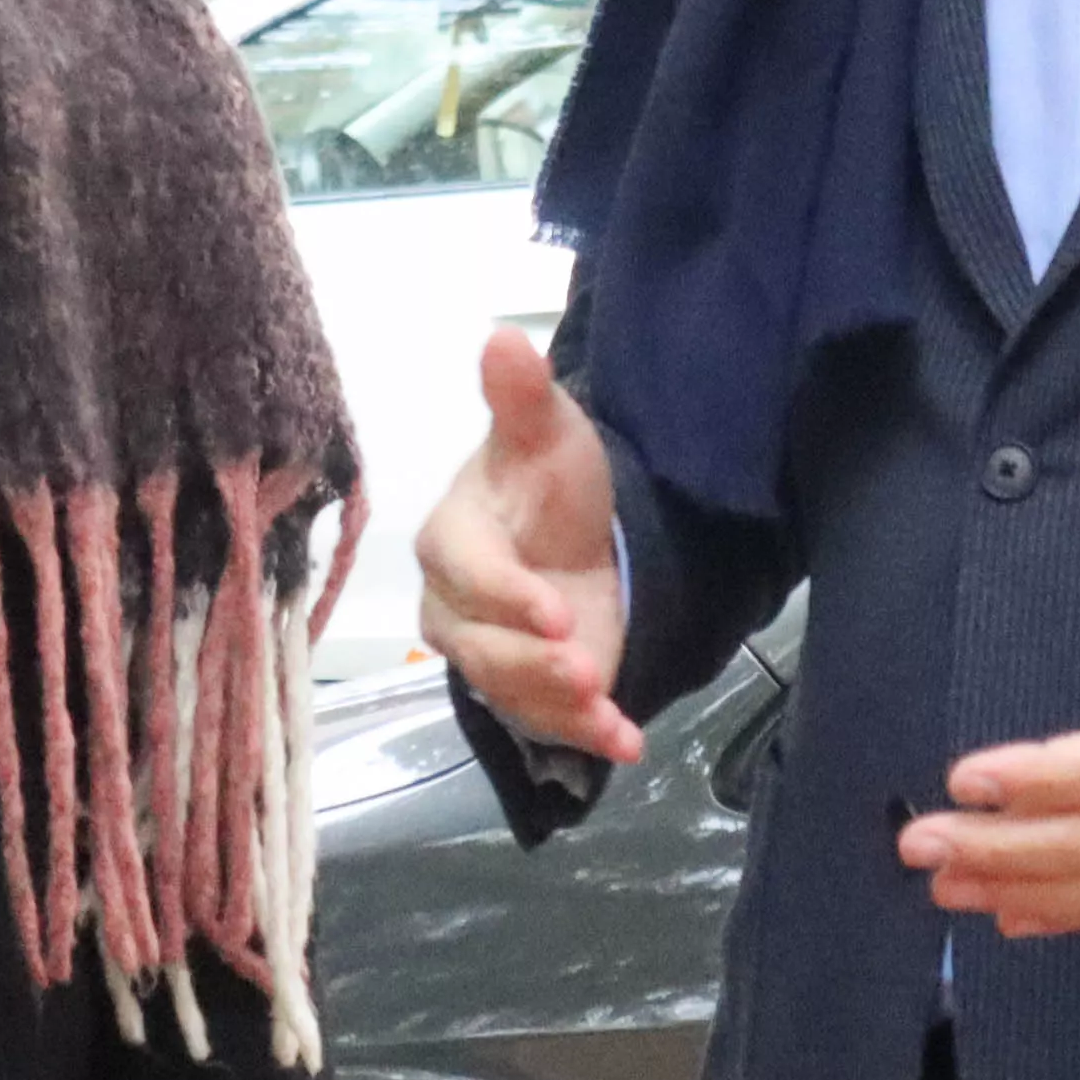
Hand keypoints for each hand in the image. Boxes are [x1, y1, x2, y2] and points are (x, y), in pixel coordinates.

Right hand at [415, 327, 634, 765]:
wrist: (586, 533)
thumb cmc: (552, 480)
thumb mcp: (548, 430)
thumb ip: (522, 396)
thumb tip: (504, 338)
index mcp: (451, 539)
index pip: (464, 572)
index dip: (503, 595)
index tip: (553, 610)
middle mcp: (456, 606)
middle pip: (479, 645)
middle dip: (529, 662)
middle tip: (585, 666)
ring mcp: (491, 654)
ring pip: (509, 690)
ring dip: (557, 706)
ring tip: (608, 709)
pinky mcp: (531, 691)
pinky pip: (547, 723)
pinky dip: (588, 737)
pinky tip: (628, 741)